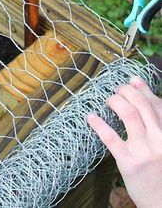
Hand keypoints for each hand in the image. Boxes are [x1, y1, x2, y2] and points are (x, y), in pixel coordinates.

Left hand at [87, 77, 161, 207]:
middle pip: (141, 104)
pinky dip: (98, 124)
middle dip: (126, 91)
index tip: (130, 82)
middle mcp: (160, 138)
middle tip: (117, 90)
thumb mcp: (161, 138)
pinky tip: (91, 117)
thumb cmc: (160, 165)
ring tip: (108, 100)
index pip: (155, 102)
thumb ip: (151, 112)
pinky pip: (111, 137)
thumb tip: (136, 81)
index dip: (141, 89)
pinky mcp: (129, 161)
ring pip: (129, 114)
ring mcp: (145, 150)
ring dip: (115, 102)